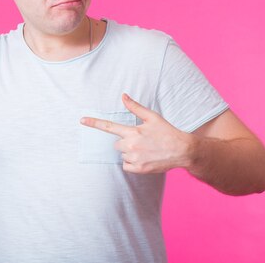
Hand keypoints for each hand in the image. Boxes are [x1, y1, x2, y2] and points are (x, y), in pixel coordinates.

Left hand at [80, 93, 194, 173]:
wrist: (182, 150)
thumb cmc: (167, 132)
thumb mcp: (152, 117)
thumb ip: (135, 107)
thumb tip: (123, 96)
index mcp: (133, 132)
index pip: (109, 126)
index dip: (94, 123)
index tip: (82, 120)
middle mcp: (131, 145)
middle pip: (117, 144)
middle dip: (125, 142)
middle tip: (141, 141)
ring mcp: (135, 158)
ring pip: (123, 155)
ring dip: (130, 152)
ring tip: (146, 149)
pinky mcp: (139, 169)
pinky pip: (126, 166)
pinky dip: (132, 163)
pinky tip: (144, 158)